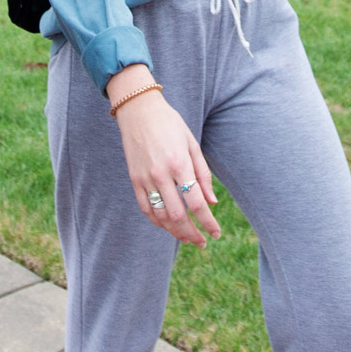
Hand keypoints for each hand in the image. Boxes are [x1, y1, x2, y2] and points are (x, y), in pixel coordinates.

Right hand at [107, 68, 220, 245]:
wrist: (138, 110)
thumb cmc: (170, 124)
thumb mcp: (192, 144)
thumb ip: (203, 174)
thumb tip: (212, 202)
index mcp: (180, 164)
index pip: (196, 203)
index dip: (208, 222)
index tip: (216, 233)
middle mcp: (161, 174)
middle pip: (178, 216)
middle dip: (193, 234)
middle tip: (203, 242)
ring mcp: (145, 178)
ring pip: (160, 216)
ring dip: (175, 232)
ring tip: (188, 238)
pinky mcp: (134, 179)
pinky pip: (146, 208)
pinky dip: (157, 222)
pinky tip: (168, 227)